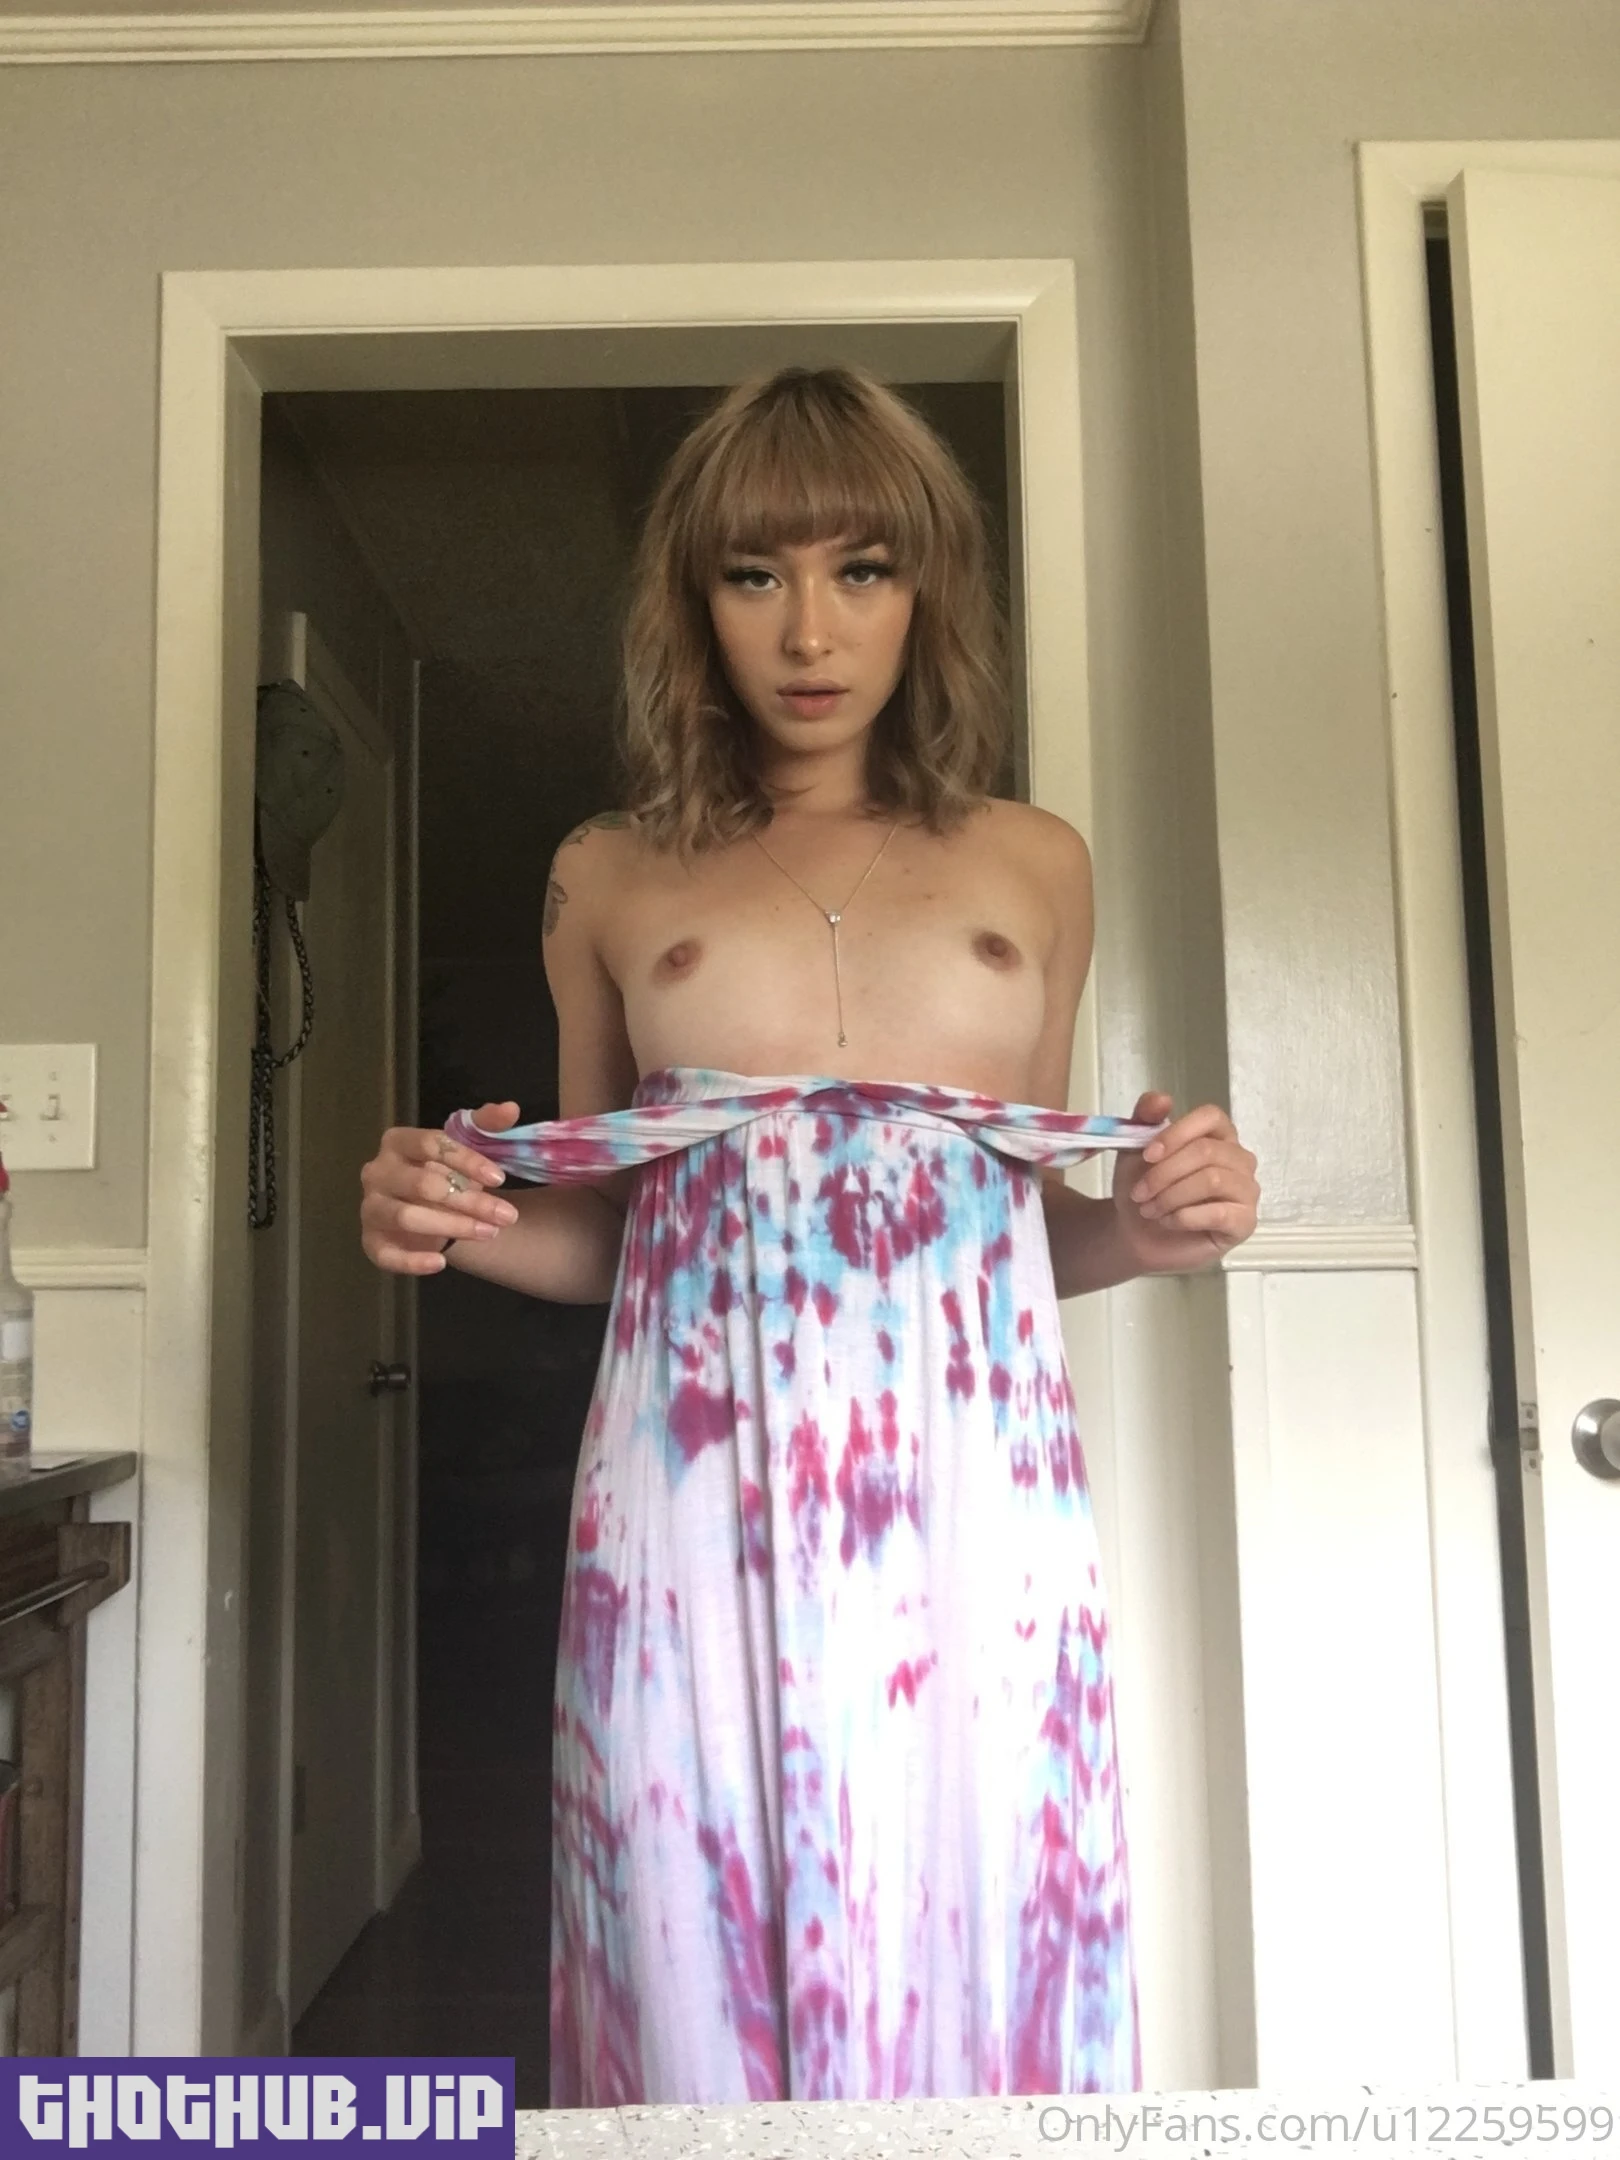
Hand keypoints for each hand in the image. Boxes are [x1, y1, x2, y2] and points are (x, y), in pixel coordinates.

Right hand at [359, 1102, 522, 1274]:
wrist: (427, 1210)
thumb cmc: (444, 1173)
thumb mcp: (466, 1147)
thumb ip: (486, 1125)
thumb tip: (511, 1108)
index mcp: (397, 1142)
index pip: (430, 1144)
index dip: (467, 1160)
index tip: (500, 1178)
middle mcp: (377, 1172)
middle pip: (423, 1184)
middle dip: (470, 1201)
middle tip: (507, 1216)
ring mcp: (371, 1207)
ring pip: (407, 1217)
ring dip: (453, 1226)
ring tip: (489, 1233)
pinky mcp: (371, 1241)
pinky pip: (385, 1255)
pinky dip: (412, 1262)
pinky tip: (441, 1263)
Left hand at [1110, 1091, 1259, 1274]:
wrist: (1137, 1233)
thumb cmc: (1145, 1187)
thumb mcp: (1135, 1148)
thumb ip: (1145, 1118)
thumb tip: (1162, 1099)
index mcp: (1218, 1134)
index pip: (1211, 1117)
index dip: (1177, 1133)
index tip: (1147, 1155)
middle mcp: (1239, 1159)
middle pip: (1207, 1151)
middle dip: (1165, 1173)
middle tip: (1139, 1193)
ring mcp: (1246, 1191)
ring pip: (1213, 1180)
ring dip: (1172, 1196)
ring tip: (1150, 1209)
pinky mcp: (1245, 1222)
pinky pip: (1220, 1213)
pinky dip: (1184, 1217)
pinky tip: (1168, 1221)